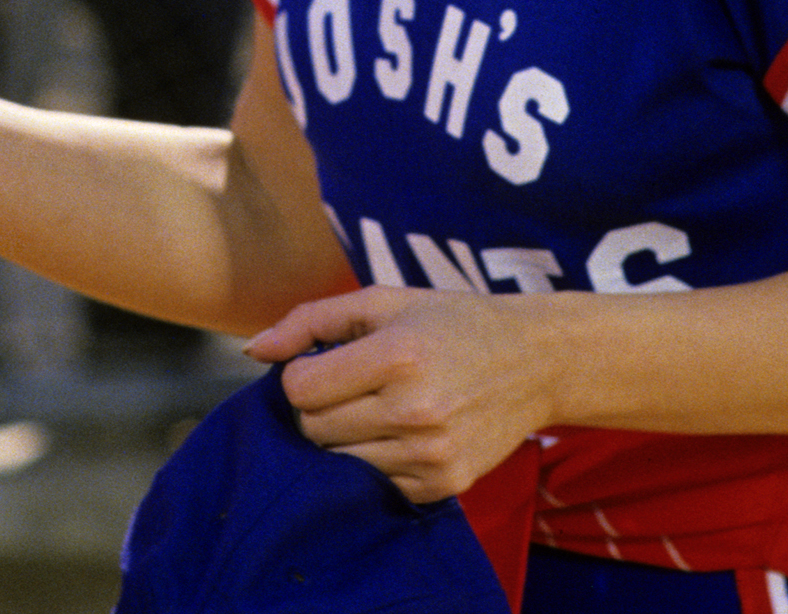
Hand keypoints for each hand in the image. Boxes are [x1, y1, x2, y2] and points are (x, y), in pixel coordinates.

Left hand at [247, 286, 557, 505]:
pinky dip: (373, 461)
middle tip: (352, 386)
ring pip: (338, 462)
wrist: (534, 362)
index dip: (303, 375)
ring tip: (375, 408)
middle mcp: (415, 410)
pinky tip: (399, 433)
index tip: (326, 364)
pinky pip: (373, 485)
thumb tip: (253, 351)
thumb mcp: (382, 301)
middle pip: (314, 428)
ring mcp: (431, 454)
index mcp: (397, 356)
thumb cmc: (449, 323)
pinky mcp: (444, 486)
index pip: (301, 389)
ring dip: (343, 437)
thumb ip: (311, 320)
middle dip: (319, 406)